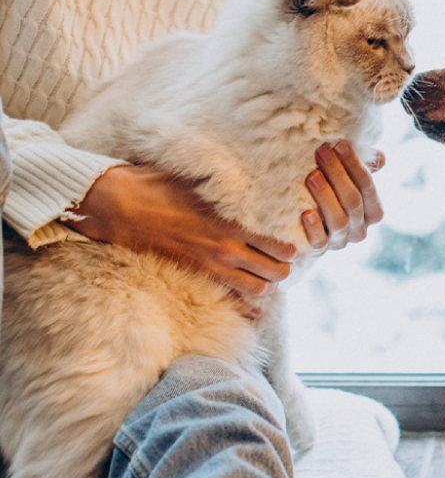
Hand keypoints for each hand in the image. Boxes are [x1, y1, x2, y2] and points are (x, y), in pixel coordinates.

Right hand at [68, 165, 295, 299]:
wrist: (119, 204)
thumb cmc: (162, 184)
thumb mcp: (205, 177)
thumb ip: (235, 185)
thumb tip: (262, 174)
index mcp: (234, 223)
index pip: (282, 247)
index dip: (293, 246)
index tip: (293, 239)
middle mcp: (226, 249)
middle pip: (277, 273)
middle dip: (284, 267)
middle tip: (282, 257)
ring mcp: (209, 267)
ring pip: (258, 290)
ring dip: (266, 283)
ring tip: (265, 270)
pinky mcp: (193, 276)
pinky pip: (228, 300)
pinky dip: (243, 303)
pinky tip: (249, 299)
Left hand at [300, 141, 384, 252]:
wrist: (299, 224)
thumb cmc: (329, 193)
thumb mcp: (346, 180)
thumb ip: (362, 168)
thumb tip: (380, 157)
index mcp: (372, 213)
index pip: (368, 188)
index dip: (355, 165)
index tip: (339, 144)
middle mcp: (359, 230)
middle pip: (353, 201)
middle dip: (338, 174)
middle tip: (322, 153)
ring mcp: (340, 242)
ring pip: (339, 220)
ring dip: (325, 196)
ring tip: (312, 176)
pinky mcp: (318, 251)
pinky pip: (319, 242)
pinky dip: (314, 227)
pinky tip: (305, 212)